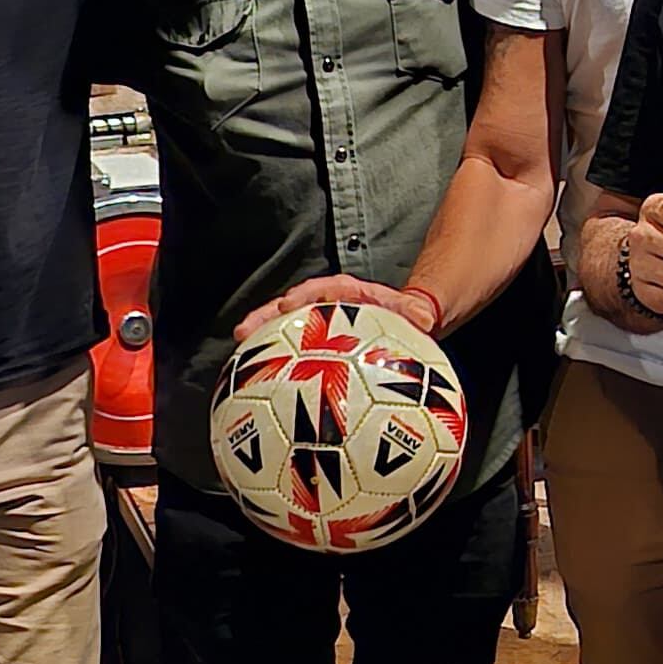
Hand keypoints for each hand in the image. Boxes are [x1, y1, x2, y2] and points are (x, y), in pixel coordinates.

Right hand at [236, 271, 435, 337]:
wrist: (406, 324)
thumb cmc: (409, 319)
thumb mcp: (416, 314)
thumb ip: (417, 314)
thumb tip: (424, 318)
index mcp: (353, 296)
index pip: (327, 289)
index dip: (307, 295)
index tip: (289, 304)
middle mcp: (330, 304)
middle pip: (294, 304)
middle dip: (268, 314)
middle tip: (244, 328)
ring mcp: (319, 321)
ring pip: (286, 323)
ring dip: (261, 331)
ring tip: (238, 344)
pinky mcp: (316, 340)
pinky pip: (291, 345)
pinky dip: (273, 355)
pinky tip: (254, 374)